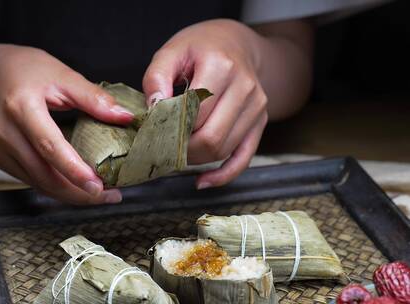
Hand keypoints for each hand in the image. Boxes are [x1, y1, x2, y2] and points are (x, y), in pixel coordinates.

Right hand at [0, 45, 133, 203]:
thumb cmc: (28, 70)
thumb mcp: (63, 75)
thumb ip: (94, 98)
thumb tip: (125, 117)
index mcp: (21, 106)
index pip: (49, 146)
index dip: (74, 170)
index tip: (99, 186)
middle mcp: (5, 131)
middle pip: (44, 174)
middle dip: (78, 192)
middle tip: (111, 196)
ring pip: (38, 183)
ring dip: (70, 194)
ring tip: (100, 194)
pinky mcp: (0, 158)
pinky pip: (31, 180)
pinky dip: (56, 187)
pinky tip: (77, 186)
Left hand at [143, 19, 268, 188]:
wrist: (236, 44)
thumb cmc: (200, 48)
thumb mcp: (172, 52)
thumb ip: (156, 79)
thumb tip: (153, 110)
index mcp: (221, 66)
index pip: (193, 113)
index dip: (169, 129)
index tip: (150, 135)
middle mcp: (245, 88)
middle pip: (211, 137)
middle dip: (181, 150)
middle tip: (160, 150)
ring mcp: (256, 107)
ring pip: (223, 150)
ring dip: (195, 159)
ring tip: (175, 154)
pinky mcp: (259, 122)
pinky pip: (244, 157)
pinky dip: (223, 175)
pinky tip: (202, 181)